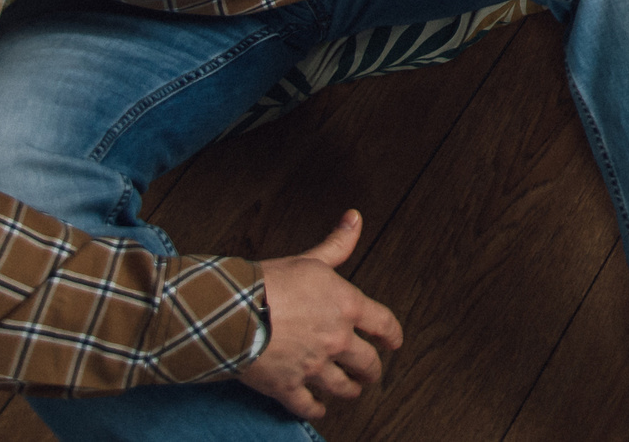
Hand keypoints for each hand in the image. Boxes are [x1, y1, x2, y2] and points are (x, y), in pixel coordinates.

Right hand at [239, 210, 402, 421]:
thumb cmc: (269, 283)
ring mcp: (314, 366)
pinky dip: (315, 410)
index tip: (395, 343)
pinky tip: (318, 409)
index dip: (393, 335)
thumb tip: (354, 218)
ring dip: (350, 390)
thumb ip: (337, 244)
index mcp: (347, 307)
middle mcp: (336, 340)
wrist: (233, 312)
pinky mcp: (289, 386)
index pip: (384, 324)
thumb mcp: (309, 259)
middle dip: (372, 370)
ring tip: (352, 390)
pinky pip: (308, 406)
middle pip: (367, 362)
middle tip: (372, 374)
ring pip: (342, 387)